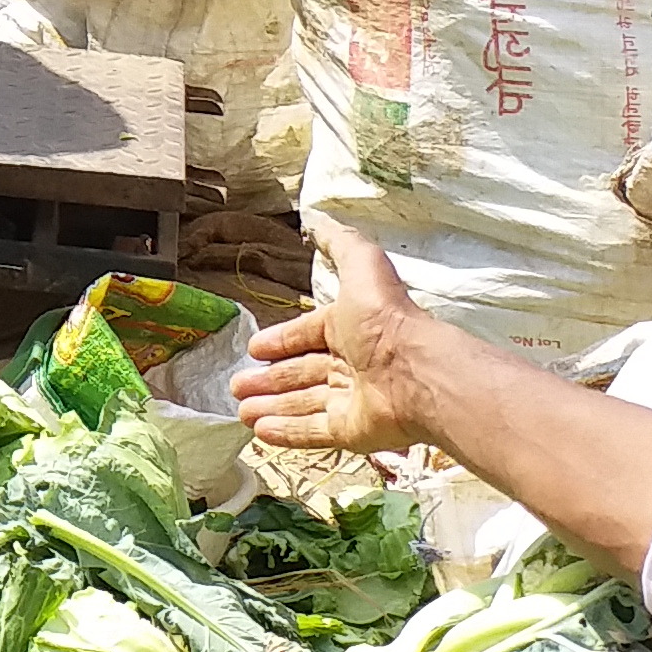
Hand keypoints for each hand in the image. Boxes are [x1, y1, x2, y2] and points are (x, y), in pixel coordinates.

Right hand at [231, 221, 451, 455]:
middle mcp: (349, 364)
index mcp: (349, 328)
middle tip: (236, 385)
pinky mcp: (350, 431)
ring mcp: (349, 400)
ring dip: (270, 406)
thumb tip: (317, 218)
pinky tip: (258, 432)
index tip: (254, 349)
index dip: (281, 342)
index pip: (307, 335)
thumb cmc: (385, 319)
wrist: (416, 372)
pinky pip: (312, 432)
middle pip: (300, 373)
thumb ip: (339, 243)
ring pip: (301, 403)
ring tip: (239, 411)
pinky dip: (286, 432)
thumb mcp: (362, 266)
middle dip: (268, 379)